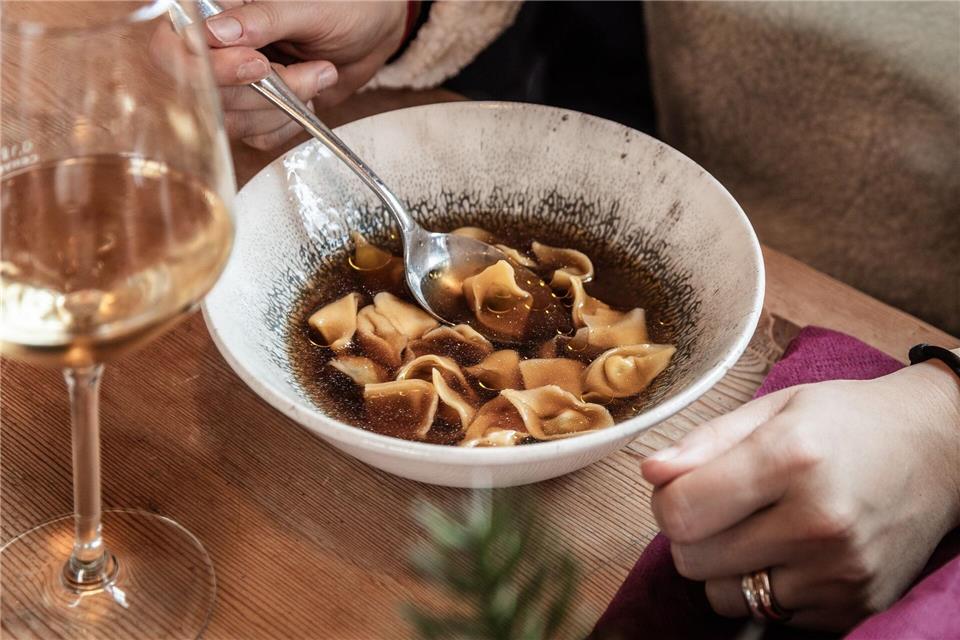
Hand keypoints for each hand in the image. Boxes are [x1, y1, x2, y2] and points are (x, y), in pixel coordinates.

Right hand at [203, 1, 407, 148]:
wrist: (373, 29)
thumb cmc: (345, 5)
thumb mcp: (308, 7)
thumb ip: (261, 19)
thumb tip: (216, 33)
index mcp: (217, 10)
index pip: (179, 48)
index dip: (215, 67)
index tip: (259, 65)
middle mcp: (218, 49)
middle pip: (208, 93)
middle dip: (265, 92)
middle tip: (313, 70)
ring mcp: (235, 82)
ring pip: (233, 119)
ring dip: (282, 108)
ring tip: (321, 73)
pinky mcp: (255, 108)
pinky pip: (256, 134)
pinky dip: (288, 123)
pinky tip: (309, 98)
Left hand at [642, 361, 959, 630]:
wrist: (940, 451)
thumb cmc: (848, 421)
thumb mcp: (775, 408)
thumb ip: (705, 441)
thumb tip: (650, 472)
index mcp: (792, 459)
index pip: (680, 511)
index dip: (665, 499)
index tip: (683, 484)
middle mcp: (819, 521)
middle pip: (692, 558)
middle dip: (690, 532)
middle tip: (720, 505)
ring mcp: (840, 572)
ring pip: (722, 596)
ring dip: (724, 566)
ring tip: (759, 527)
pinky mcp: (854, 606)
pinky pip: (769, 614)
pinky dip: (767, 585)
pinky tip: (795, 550)